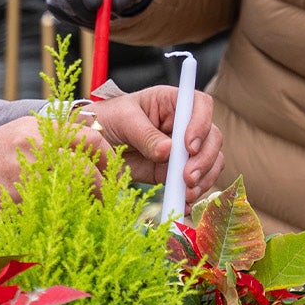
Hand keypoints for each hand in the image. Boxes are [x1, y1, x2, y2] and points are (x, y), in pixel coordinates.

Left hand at [86, 85, 221, 194]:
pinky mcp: (176, 170)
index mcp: (171, 102)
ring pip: (210, 160)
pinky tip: (182, 202)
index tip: (188, 146)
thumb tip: (168, 151)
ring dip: (204, 177)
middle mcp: (183, 124)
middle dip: (204, 159)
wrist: (92, 144)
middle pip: (211, 137)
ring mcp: (183, 149)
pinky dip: (193, 193)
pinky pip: (196, 181)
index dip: (201, 124)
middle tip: (187, 178)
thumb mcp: (122, 120)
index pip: (200, 104)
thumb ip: (145, 135)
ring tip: (185, 192)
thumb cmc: (107, 120)